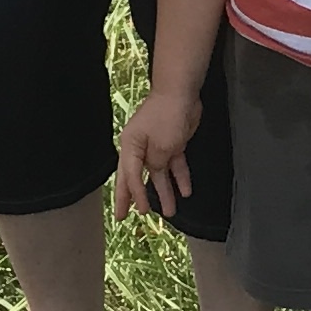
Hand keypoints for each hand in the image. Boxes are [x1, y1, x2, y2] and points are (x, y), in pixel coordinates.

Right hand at [114, 89, 201, 221]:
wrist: (180, 93)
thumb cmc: (166, 116)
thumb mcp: (159, 145)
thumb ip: (155, 163)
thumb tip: (154, 172)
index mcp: (131, 146)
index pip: (131, 176)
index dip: (136, 195)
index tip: (141, 211)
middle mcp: (140, 148)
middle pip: (135, 178)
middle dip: (132, 198)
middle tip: (124, 217)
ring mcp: (156, 146)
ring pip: (158, 174)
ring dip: (163, 192)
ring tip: (169, 212)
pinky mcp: (172, 143)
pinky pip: (174, 165)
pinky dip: (180, 177)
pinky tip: (185, 191)